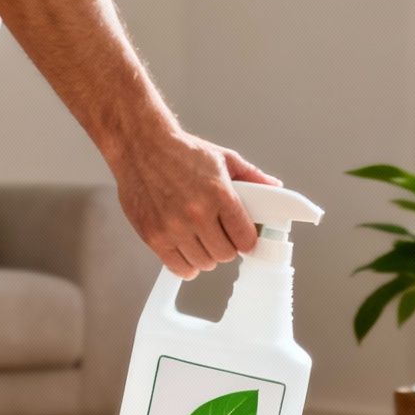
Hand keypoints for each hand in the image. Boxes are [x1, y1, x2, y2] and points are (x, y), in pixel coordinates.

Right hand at [108, 130, 281, 277]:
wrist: (140, 146)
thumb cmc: (180, 151)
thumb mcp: (223, 158)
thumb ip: (252, 176)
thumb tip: (274, 187)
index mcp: (219, 195)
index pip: (246, 239)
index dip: (246, 239)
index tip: (242, 236)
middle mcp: (197, 214)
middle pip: (226, 255)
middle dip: (226, 246)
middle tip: (219, 233)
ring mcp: (174, 228)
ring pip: (204, 264)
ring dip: (205, 255)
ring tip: (199, 237)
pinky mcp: (154, 237)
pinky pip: (179, 268)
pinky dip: (185, 264)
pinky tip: (185, 248)